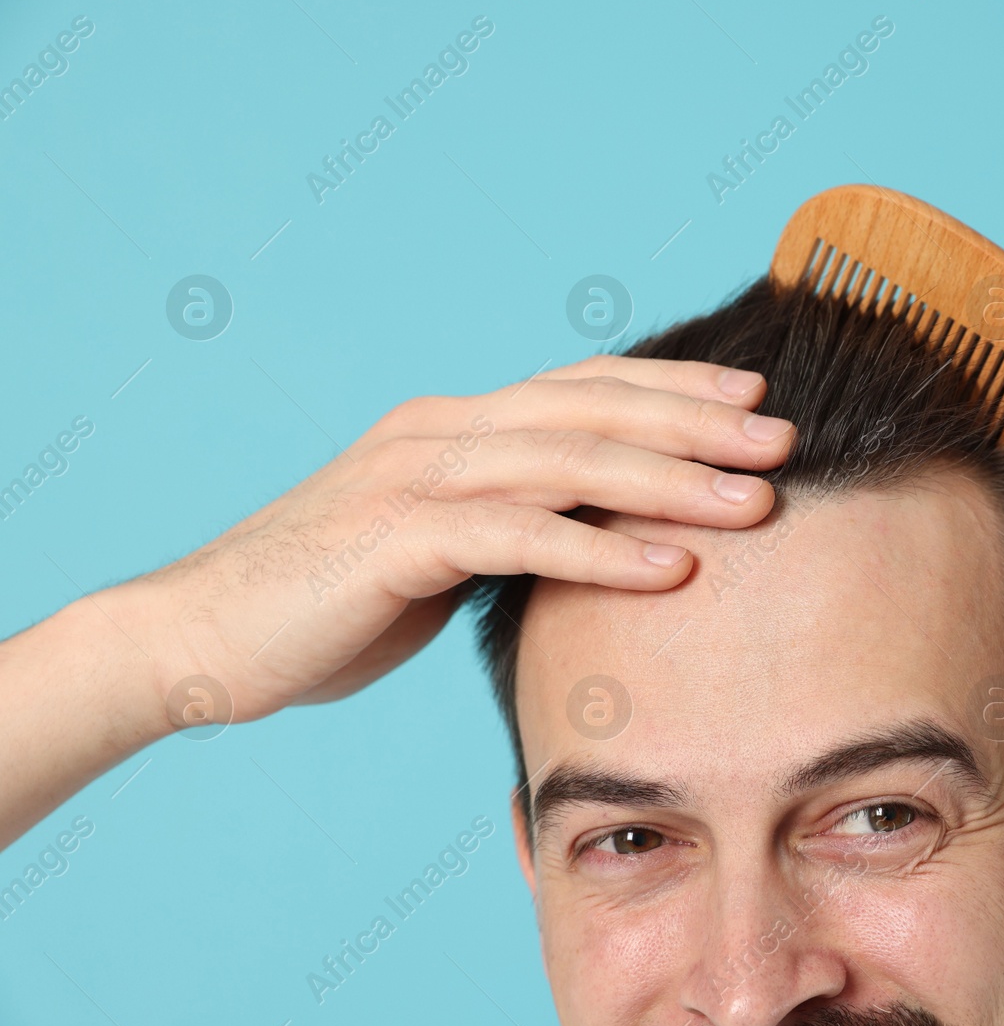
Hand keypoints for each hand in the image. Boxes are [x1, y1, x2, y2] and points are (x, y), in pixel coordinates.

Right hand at [108, 356, 794, 724]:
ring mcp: (413, 477)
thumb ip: (507, 523)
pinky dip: (600, 551)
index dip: (672, 386)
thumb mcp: (435, 547)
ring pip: (567, 462)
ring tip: (754, 500)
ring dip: (670, 480)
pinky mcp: (394, 539)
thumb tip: (596, 536)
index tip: (754, 395)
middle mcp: (439, 431)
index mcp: (452, 425)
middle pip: (591, 409)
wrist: (199, 638)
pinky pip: (518, 536)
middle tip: (782, 438)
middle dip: (696, 421)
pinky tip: (672, 569)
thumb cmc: (327, 602)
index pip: (582, 387)